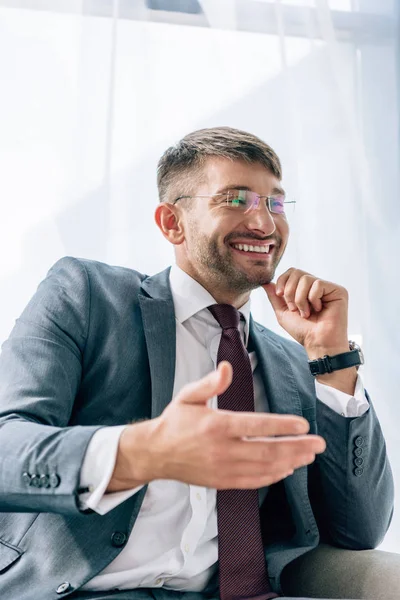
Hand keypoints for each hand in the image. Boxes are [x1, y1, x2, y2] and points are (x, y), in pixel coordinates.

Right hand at [107, 362, 325, 491]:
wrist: (156, 453)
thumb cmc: (175, 421)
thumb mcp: (188, 395)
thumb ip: (210, 383)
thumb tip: (228, 368)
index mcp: (216, 425)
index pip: (256, 426)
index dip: (282, 426)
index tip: (303, 424)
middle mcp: (222, 449)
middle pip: (267, 450)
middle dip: (297, 447)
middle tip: (319, 444)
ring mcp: (223, 469)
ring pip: (264, 468)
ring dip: (290, 462)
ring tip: (309, 455)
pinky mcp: (222, 482)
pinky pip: (253, 482)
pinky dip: (273, 476)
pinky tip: (287, 469)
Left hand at [263, 268, 349, 356]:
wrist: (317, 343)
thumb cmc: (303, 331)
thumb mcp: (282, 312)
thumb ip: (274, 297)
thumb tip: (265, 282)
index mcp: (305, 289)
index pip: (291, 272)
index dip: (282, 280)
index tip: (279, 295)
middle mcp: (317, 286)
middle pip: (296, 272)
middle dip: (289, 291)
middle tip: (294, 309)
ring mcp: (328, 288)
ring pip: (306, 278)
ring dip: (300, 299)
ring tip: (306, 313)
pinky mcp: (338, 291)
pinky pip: (317, 284)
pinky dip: (312, 299)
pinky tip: (319, 310)